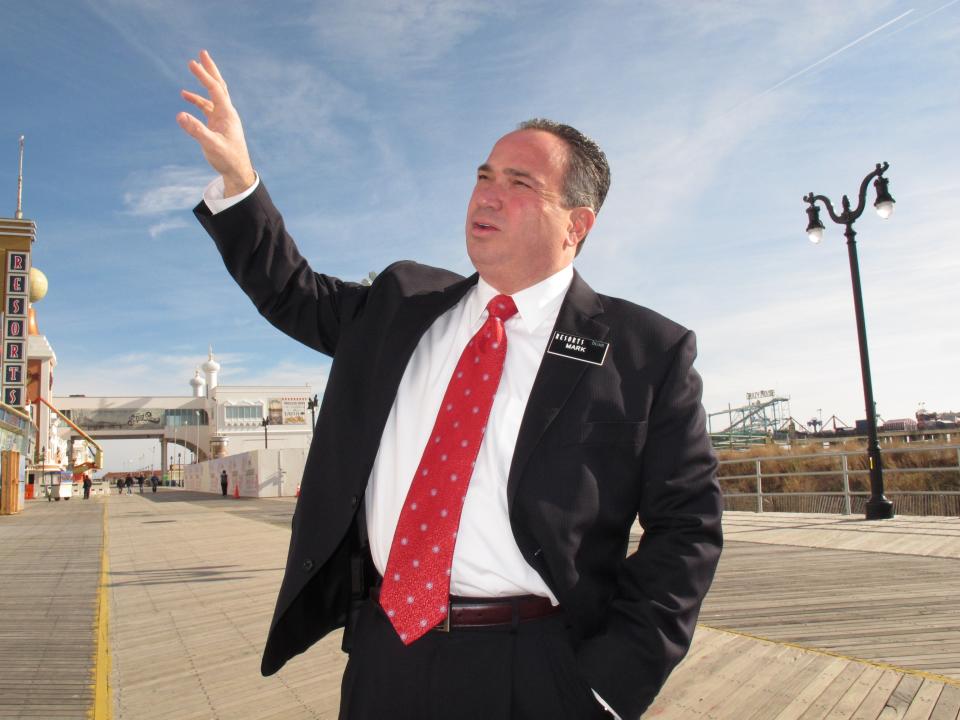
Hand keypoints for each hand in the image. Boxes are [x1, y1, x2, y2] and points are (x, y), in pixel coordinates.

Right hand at [177, 50, 255, 195]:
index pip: (215, 89)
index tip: (191, 63)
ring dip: (203, 82)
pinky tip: (185, 97)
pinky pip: (207, 108)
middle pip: (219, 86)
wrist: (237, 171)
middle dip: (210, 70)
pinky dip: (197, 101)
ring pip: (213, 95)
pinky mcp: (218, 125)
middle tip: (202, 53)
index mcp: (227, 114)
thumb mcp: (211, 145)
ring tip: (192, 68)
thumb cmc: (227, 159)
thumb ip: (196, 131)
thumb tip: (179, 115)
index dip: (204, 76)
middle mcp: (226, 113)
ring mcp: (222, 118)